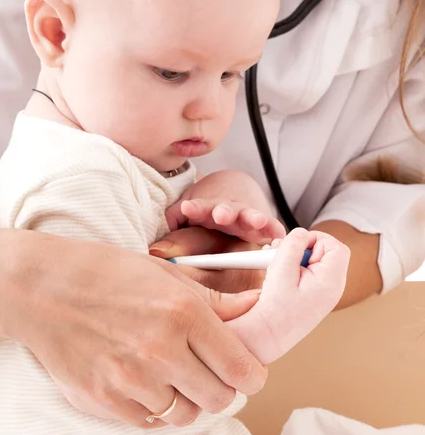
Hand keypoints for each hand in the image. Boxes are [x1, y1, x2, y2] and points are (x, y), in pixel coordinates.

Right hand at [0, 229, 266, 427]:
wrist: (43, 287)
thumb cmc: (106, 272)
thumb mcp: (165, 273)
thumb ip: (214, 297)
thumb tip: (254, 305)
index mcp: (183, 312)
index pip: (240, 368)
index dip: (251, 374)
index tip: (247, 371)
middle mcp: (161, 349)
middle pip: (219, 398)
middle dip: (221, 386)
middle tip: (208, 370)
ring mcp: (130, 379)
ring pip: (184, 414)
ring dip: (185, 397)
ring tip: (170, 371)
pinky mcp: (104, 400)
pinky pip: (148, 421)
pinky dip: (153, 406)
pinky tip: (142, 378)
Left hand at [166, 197, 284, 243]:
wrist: (234, 186)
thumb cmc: (207, 205)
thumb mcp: (188, 209)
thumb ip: (174, 221)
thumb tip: (155, 248)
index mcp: (207, 207)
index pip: (199, 207)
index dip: (194, 208)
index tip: (187, 207)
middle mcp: (228, 210)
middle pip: (226, 210)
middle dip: (224, 212)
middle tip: (221, 215)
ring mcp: (247, 216)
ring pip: (250, 215)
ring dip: (253, 217)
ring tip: (256, 221)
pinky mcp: (263, 224)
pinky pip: (272, 227)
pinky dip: (276, 230)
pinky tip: (279, 236)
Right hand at [227, 228, 350, 363]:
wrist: (269, 334)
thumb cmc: (276, 307)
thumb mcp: (282, 268)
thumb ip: (294, 244)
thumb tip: (302, 233)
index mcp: (331, 280)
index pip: (336, 247)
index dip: (317, 239)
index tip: (296, 246)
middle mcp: (333, 286)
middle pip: (327, 252)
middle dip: (303, 248)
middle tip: (284, 256)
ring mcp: (325, 292)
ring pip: (316, 261)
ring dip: (296, 258)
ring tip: (278, 266)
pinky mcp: (315, 295)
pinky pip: (310, 273)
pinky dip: (295, 269)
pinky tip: (280, 276)